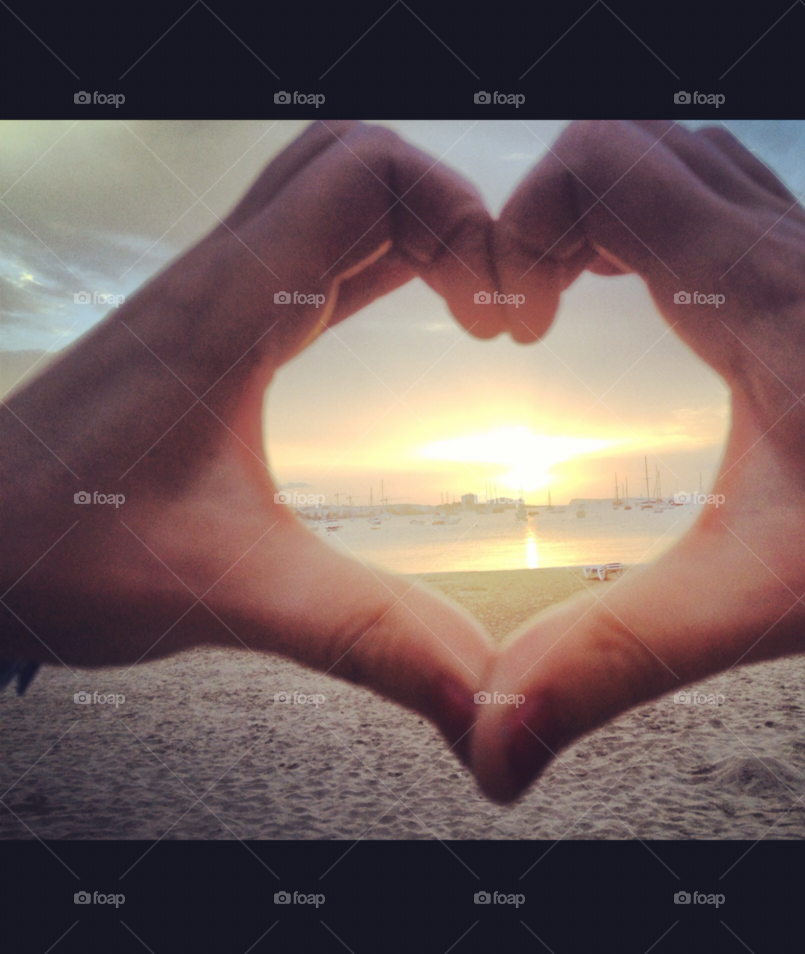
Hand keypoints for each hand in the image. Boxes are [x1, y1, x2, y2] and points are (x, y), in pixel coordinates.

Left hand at [0, 121, 505, 760]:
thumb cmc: (53, 552)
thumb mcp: (233, 594)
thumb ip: (366, 637)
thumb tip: (478, 690)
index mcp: (231, 310)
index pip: (370, 176)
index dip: (462, 222)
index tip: (503, 314)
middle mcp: (222, 279)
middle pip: (358, 162)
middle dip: (450, 214)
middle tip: (495, 303)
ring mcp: (215, 296)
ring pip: (335, 196)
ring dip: (419, 231)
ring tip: (475, 310)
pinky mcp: (213, 327)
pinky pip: (314, 251)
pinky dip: (384, 261)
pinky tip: (415, 310)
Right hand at [472, 120, 804, 800]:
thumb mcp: (756, 606)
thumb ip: (617, 662)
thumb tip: (495, 744)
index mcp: (758, 300)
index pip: (605, 167)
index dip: (523, 228)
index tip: (512, 326)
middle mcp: (785, 251)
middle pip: (629, 139)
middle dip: (545, 211)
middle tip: (522, 310)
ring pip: (675, 156)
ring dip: (594, 206)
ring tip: (559, 297)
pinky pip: (712, 193)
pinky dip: (644, 217)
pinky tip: (633, 293)